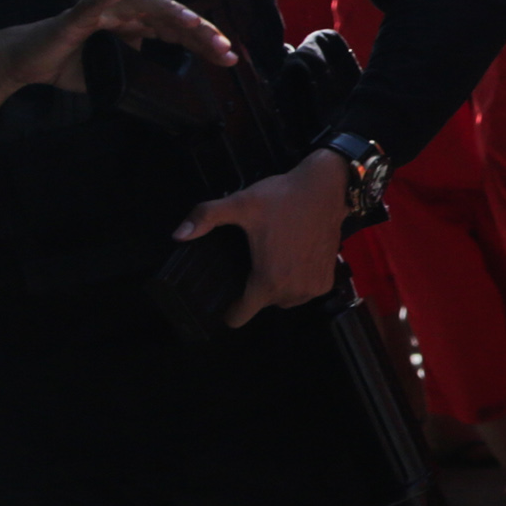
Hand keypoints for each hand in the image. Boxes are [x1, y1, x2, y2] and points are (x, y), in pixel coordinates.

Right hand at [0, 0, 233, 124]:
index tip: (227, 55)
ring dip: (166, 11)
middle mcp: (121, 13)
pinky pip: (88, 5)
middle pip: (166, 13)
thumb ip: (142, 66)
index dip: (202, 39)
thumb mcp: (116, 69)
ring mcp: (98, 11)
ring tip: (191, 21)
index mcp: (133, 24)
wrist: (27, 62)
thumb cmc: (69, 61)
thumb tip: (171, 79)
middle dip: (197, 29)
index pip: (175, 27)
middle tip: (222, 46)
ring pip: (138, 4)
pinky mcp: (71, 18)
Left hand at [177, 147, 347, 328]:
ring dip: (279, 287)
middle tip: (255, 260)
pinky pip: (304, 292)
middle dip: (256, 288)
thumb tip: (178, 234)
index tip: (226, 296)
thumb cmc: (283, 198)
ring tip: (275, 259)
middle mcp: (292, 292)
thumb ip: (206, 217)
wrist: (326, 188)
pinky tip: (295, 259)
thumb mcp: (240, 204)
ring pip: (285, 300)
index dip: (229, 310)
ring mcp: (313, 288)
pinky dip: (298, 282)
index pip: (240, 316)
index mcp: (268, 281)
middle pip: (263, 305)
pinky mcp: (327, 280)